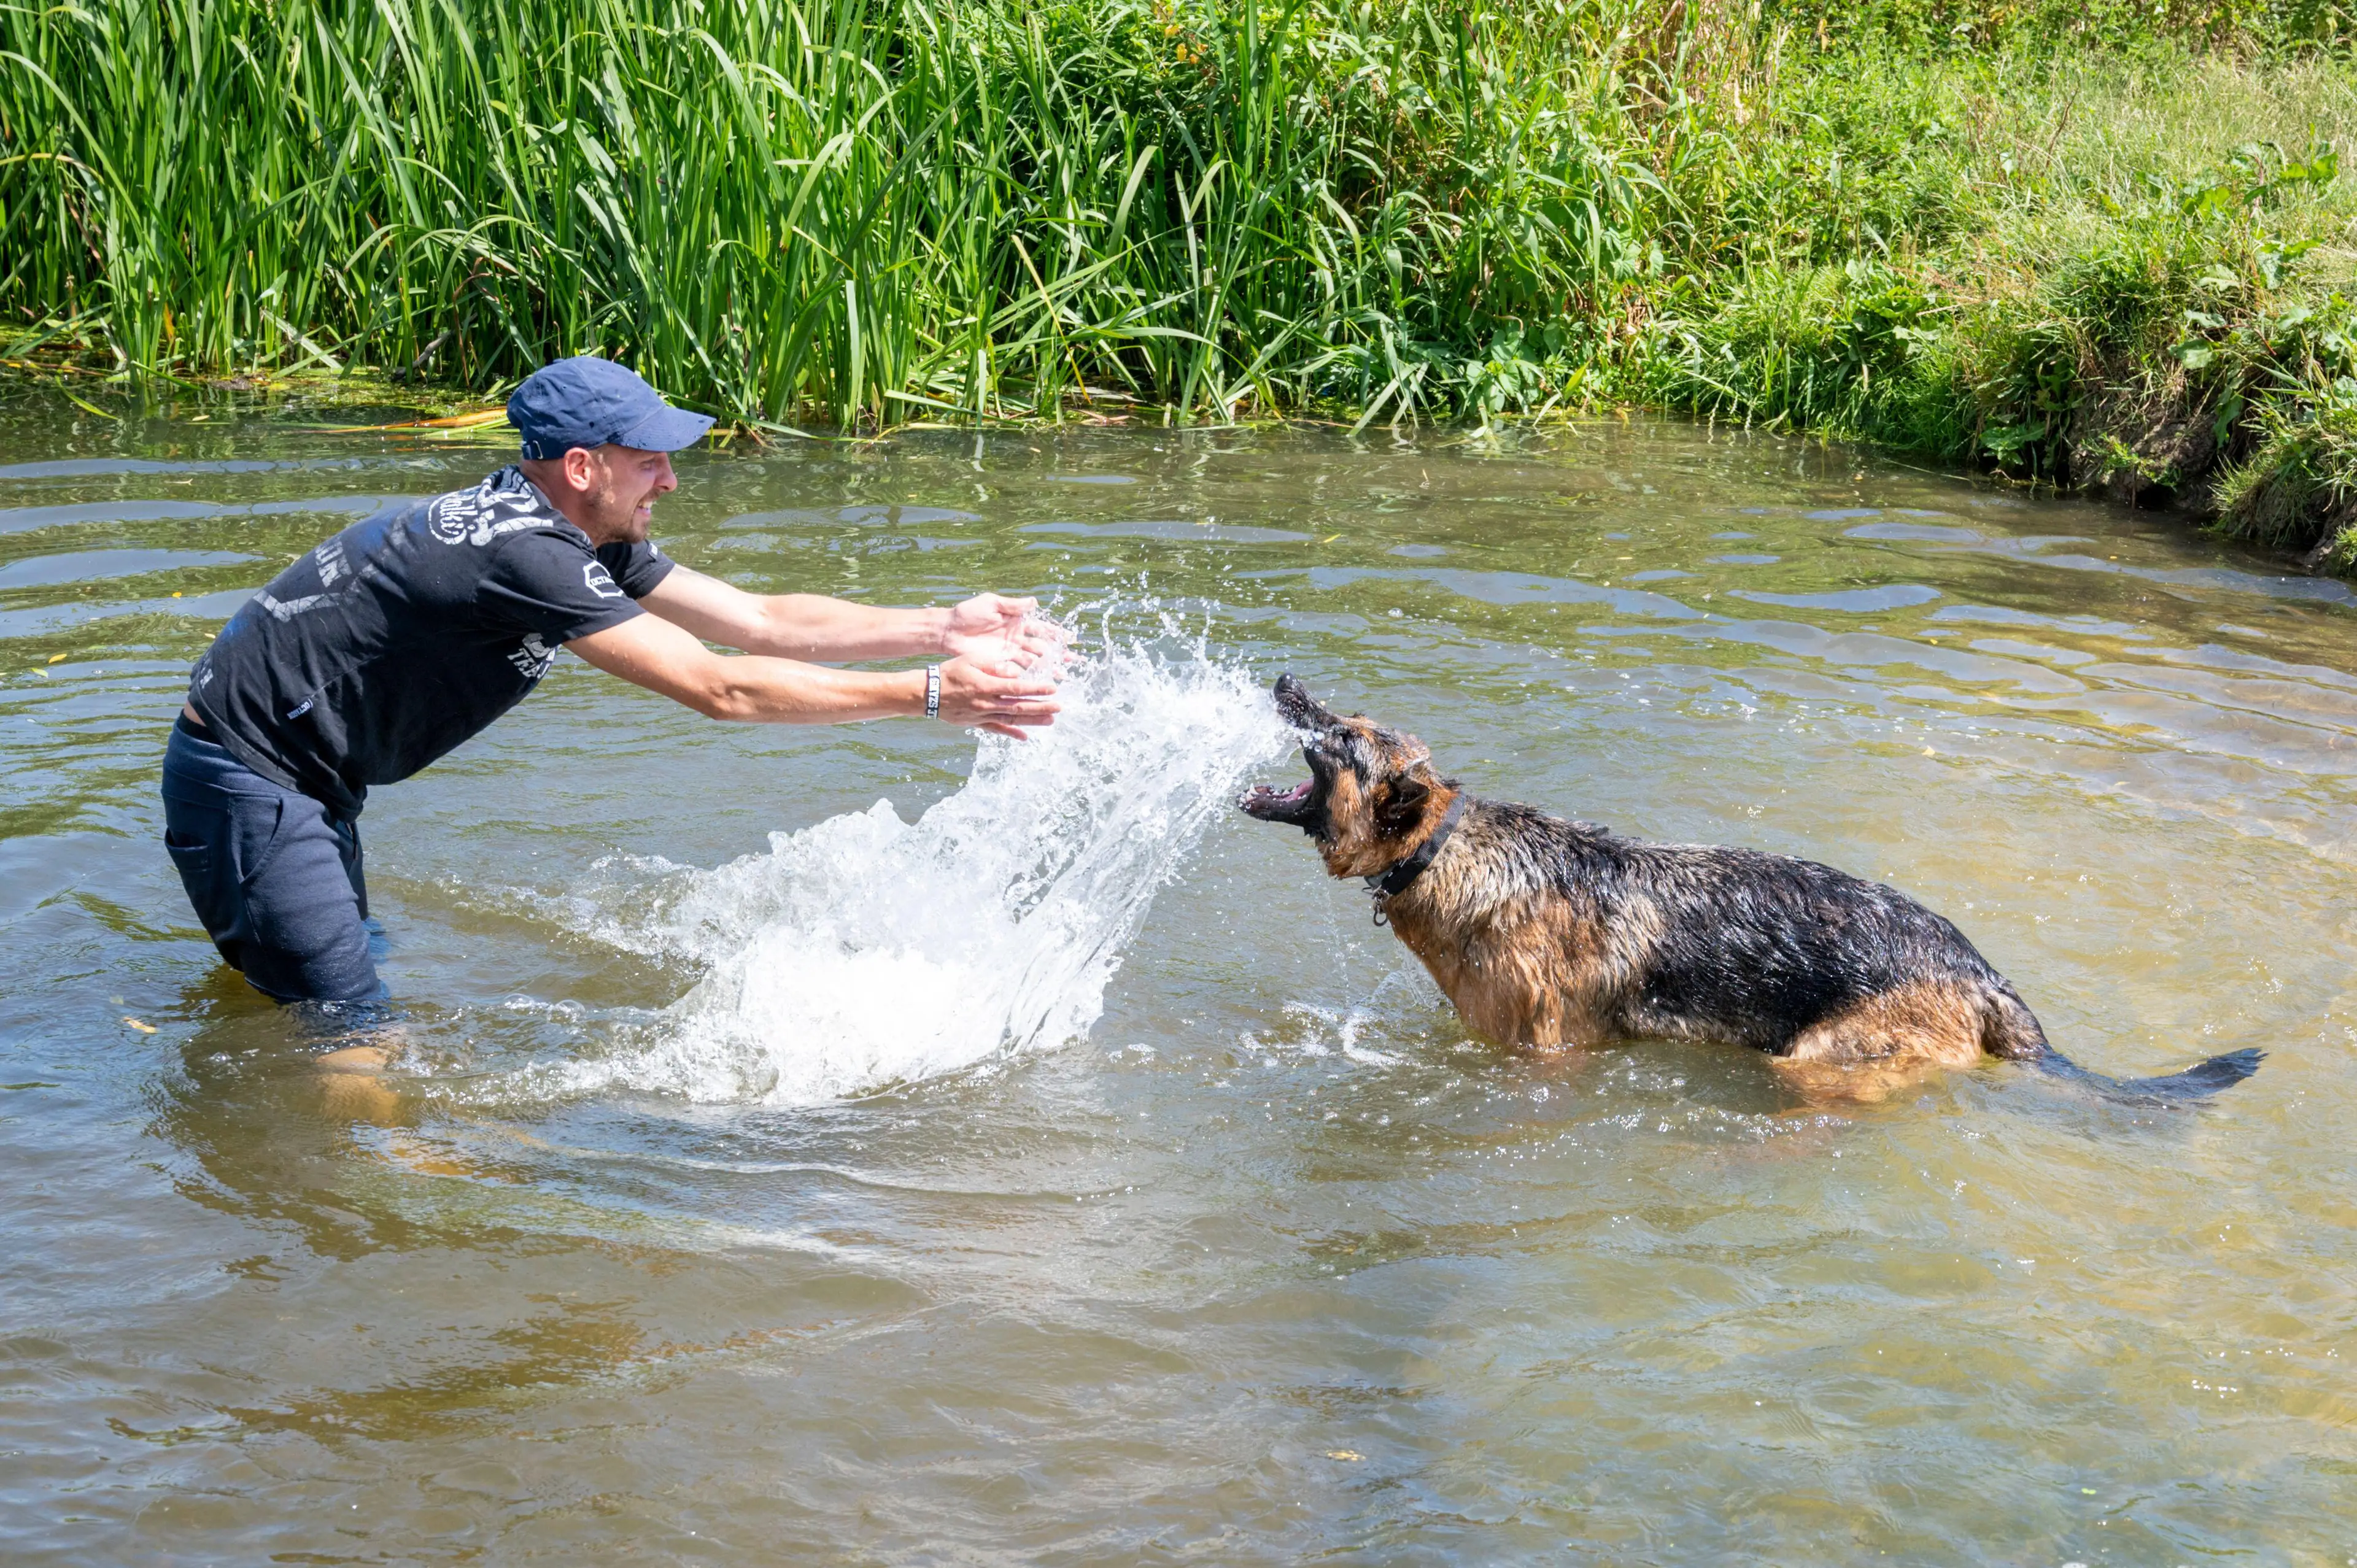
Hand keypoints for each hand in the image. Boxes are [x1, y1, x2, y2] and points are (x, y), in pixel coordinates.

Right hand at [936, 651, 1060, 739]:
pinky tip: (1025, 737)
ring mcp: (982, 716)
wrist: (928, 694)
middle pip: (1018, 707)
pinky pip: (997, 730)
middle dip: (1041, 707)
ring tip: (1050, 720)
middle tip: (1059, 707)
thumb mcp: (970, 660)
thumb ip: (993, 665)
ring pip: (1011, 720)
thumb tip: (1014, 672)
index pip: (1016, 688)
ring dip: (1032, 721)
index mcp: (985, 685)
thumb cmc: (949, 672)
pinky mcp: (976, 723)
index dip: (1036, 689)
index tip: (1053, 688)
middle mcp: (986, 703)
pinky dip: (1011, 733)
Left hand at [941, 593, 1065, 667]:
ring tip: (1062, 675)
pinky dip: (1030, 676)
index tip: (1071, 638)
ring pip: (1034, 661)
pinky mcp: (1000, 664)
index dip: (1057, 633)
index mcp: (1017, 622)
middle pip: (1042, 647)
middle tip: (1073, 661)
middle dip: (1058, 654)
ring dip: (1048, 668)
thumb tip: (1034, 602)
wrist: (949, 631)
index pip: (1042, 628)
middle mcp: (1016, 639)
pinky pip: (1018, 671)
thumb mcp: (992, 603)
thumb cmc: (968, 613)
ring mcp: (1009, 653)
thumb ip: (1013, 605)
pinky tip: (1042, 682)